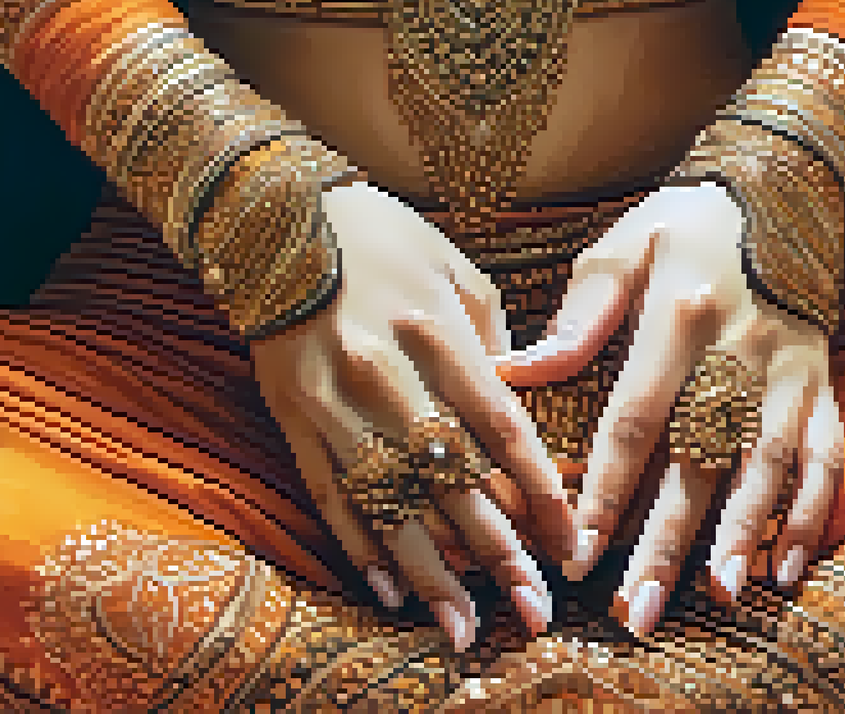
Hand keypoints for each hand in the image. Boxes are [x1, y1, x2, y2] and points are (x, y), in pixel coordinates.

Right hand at [249, 180, 572, 649]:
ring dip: (431, 574)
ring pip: (389, 504)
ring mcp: (332, 404)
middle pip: (450, 482)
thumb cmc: (383, 240)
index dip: (538, 495)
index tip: (569, 544)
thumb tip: (518, 416)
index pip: (500, 431)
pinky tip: (390, 592)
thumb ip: (492, 345)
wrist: (276, 218)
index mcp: (435, 334)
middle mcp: (384, 376)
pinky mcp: (293, 419)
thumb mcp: (456, 272)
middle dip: (496, 553)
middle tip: (533, 610)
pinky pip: (330, 497)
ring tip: (464, 626)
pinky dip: (359, 548)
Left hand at [497, 183, 843, 636]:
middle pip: (699, 460)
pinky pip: (826, 458)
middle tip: (635, 608)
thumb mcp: (622, 248)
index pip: (635, 420)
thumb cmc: (685, 223)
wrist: (784, 188)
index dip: (605, 491)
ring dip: (740, 537)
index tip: (577, 551)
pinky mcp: (823, 384)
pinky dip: (810, 515)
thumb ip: (577, 318)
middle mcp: (740, 351)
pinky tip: (785, 568)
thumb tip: (514, 374)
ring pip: (766, 469)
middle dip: (666, 541)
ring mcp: (789, 373)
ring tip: (713, 595)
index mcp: (679, 317)